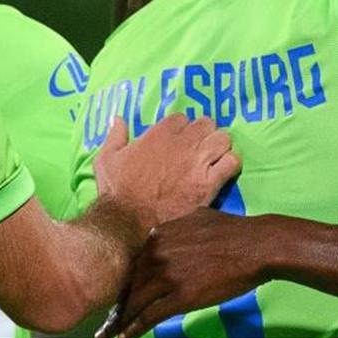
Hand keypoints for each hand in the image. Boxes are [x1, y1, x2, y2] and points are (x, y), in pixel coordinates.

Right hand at [94, 116, 240, 233]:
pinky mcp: (208, 183)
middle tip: (198, 149)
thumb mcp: (106, 158)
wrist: (127, 220)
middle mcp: (183, 143)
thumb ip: (115, 136)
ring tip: (213, 159)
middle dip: (204, 135)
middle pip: (207, 124)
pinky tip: (222, 173)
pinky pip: (232, 162)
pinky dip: (230, 165)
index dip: (182, 129)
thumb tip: (116, 118)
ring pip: (223, 139)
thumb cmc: (116, 190)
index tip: (178, 141)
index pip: (183, 118)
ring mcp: (198, 162)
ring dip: (219, 147)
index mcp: (160, 133)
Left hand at [95, 208, 266, 337]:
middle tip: (110, 318)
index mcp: (160, 234)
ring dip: (121, 320)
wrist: (256, 246)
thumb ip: (179, 226)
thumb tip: (172, 231)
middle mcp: (157, 253)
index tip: (121, 293)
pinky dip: (134, 329)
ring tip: (110, 333)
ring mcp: (167, 276)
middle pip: (131, 283)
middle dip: (120, 302)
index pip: (135, 262)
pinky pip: (149, 316)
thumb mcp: (200, 217)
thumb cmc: (234, 231)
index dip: (127, 280)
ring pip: (136, 302)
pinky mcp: (179, 297)